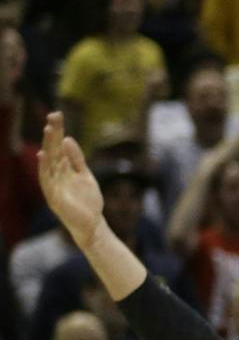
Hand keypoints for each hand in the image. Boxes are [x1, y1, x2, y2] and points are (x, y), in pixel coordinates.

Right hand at [36, 113, 104, 243]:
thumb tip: (67, 138)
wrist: (92, 225)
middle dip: (53, 133)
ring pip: (49, 161)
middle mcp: (55, 174)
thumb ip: (77, 159)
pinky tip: (44, 155)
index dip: (58, 131)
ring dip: (48, 145)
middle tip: (53, 115)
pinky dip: (45, 167)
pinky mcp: (54, 196)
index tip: (57, 115)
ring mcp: (53, 184)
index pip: (59, 146)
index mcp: (63, 168)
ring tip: (49, 129)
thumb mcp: (85, 175)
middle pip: (53, 150)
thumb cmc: (88, 201)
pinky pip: (47, 180)